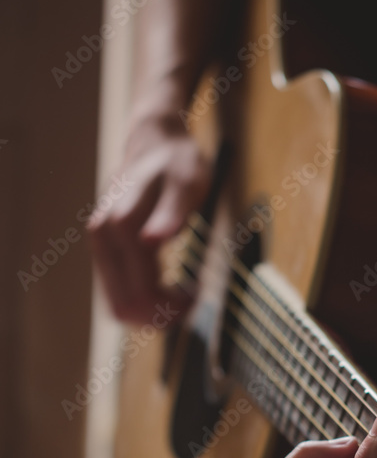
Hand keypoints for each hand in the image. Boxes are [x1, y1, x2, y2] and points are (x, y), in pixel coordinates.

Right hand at [87, 119, 212, 323]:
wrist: (155, 142)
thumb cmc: (177, 163)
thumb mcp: (186, 184)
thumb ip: (171, 214)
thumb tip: (152, 241)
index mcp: (121, 228)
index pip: (140, 294)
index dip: (170, 307)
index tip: (197, 296)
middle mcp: (102, 238)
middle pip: (123, 307)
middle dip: (159, 315)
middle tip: (192, 300)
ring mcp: (99, 244)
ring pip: (117, 304)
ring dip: (151, 311)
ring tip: (183, 295)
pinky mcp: (103, 248)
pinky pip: (118, 290)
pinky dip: (143, 299)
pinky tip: (169, 287)